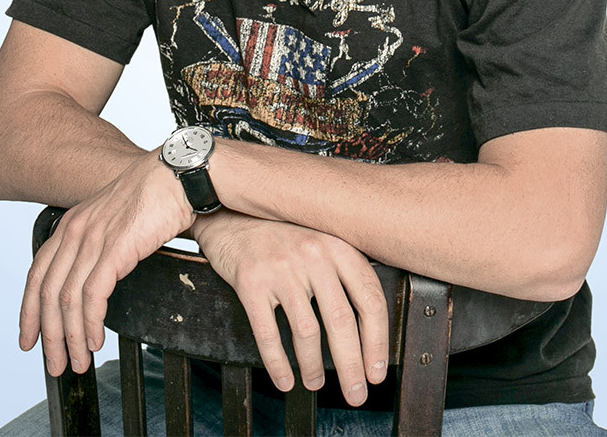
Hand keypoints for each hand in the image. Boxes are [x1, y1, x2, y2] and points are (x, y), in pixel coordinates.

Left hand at [19, 151, 193, 375]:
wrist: (177, 174)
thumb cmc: (154, 194)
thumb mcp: (113, 218)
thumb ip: (98, 242)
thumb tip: (96, 276)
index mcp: (72, 223)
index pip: (38, 273)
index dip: (29, 310)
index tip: (29, 337)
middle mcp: (76, 231)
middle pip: (47, 292)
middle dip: (48, 334)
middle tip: (54, 364)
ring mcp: (94, 239)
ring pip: (67, 300)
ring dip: (71, 337)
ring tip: (79, 361)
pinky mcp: (115, 248)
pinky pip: (93, 296)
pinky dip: (90, 324)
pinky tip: (95, 340)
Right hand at [193, 213, 387, 405]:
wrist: (229, 212)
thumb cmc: (279, 231)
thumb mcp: (319, 236)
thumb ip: (343, 268)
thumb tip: (368, 324)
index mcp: (336, 245)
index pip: (369, 298)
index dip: (377, 341)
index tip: (376, 369)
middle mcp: (312, 254)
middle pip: (341, 321)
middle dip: (351, 366)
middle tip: (355, 393)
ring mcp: (281, 268)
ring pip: (306, 332)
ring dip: (314, 367)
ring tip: (315, 383)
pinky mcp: (251, 281)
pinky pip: (268, 333)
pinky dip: (278, 363)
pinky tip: (284, 378)